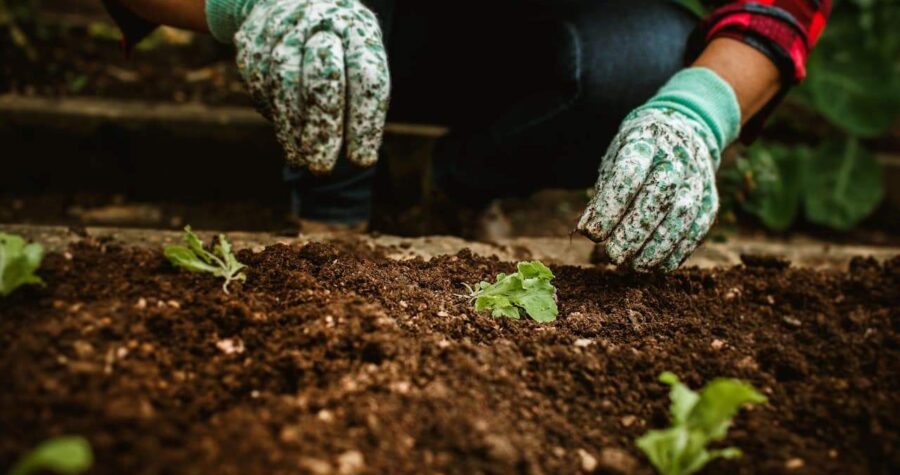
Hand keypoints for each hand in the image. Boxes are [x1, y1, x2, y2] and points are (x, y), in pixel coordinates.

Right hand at [220, 0, 389, 172]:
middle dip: (322, 129)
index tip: (362, 160)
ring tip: (302, 159)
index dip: (365, 123)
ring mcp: (282, 26)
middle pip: (322, 79)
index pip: (367, 79)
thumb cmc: (338, 40)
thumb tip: (357, 154)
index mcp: (357, 28)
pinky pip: (260, 84)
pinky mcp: (252, 39)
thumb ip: (359, 94)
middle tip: (323, 168)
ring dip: (292, 129)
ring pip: (284, 83)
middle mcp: (320, 20)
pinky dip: (275, 114)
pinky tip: (287, 135)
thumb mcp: (359, 54)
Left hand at [576, 68, 739, 271]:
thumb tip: (588, 230)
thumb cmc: (637, 154)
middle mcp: (677, 157)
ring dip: (657, 246)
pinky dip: (677, 251)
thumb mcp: (614, 160)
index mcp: (646, 141)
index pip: (629, 173)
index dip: (610, 206)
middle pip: (660, 194)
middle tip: (613, 255)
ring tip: (634, 266)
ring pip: (683, 214)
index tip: (592, 233)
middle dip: (635, 230)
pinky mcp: (710, 199)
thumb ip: (603, 193)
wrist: (682, 130)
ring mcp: (698, 178)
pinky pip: (698, 228)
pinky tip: (656, 266)